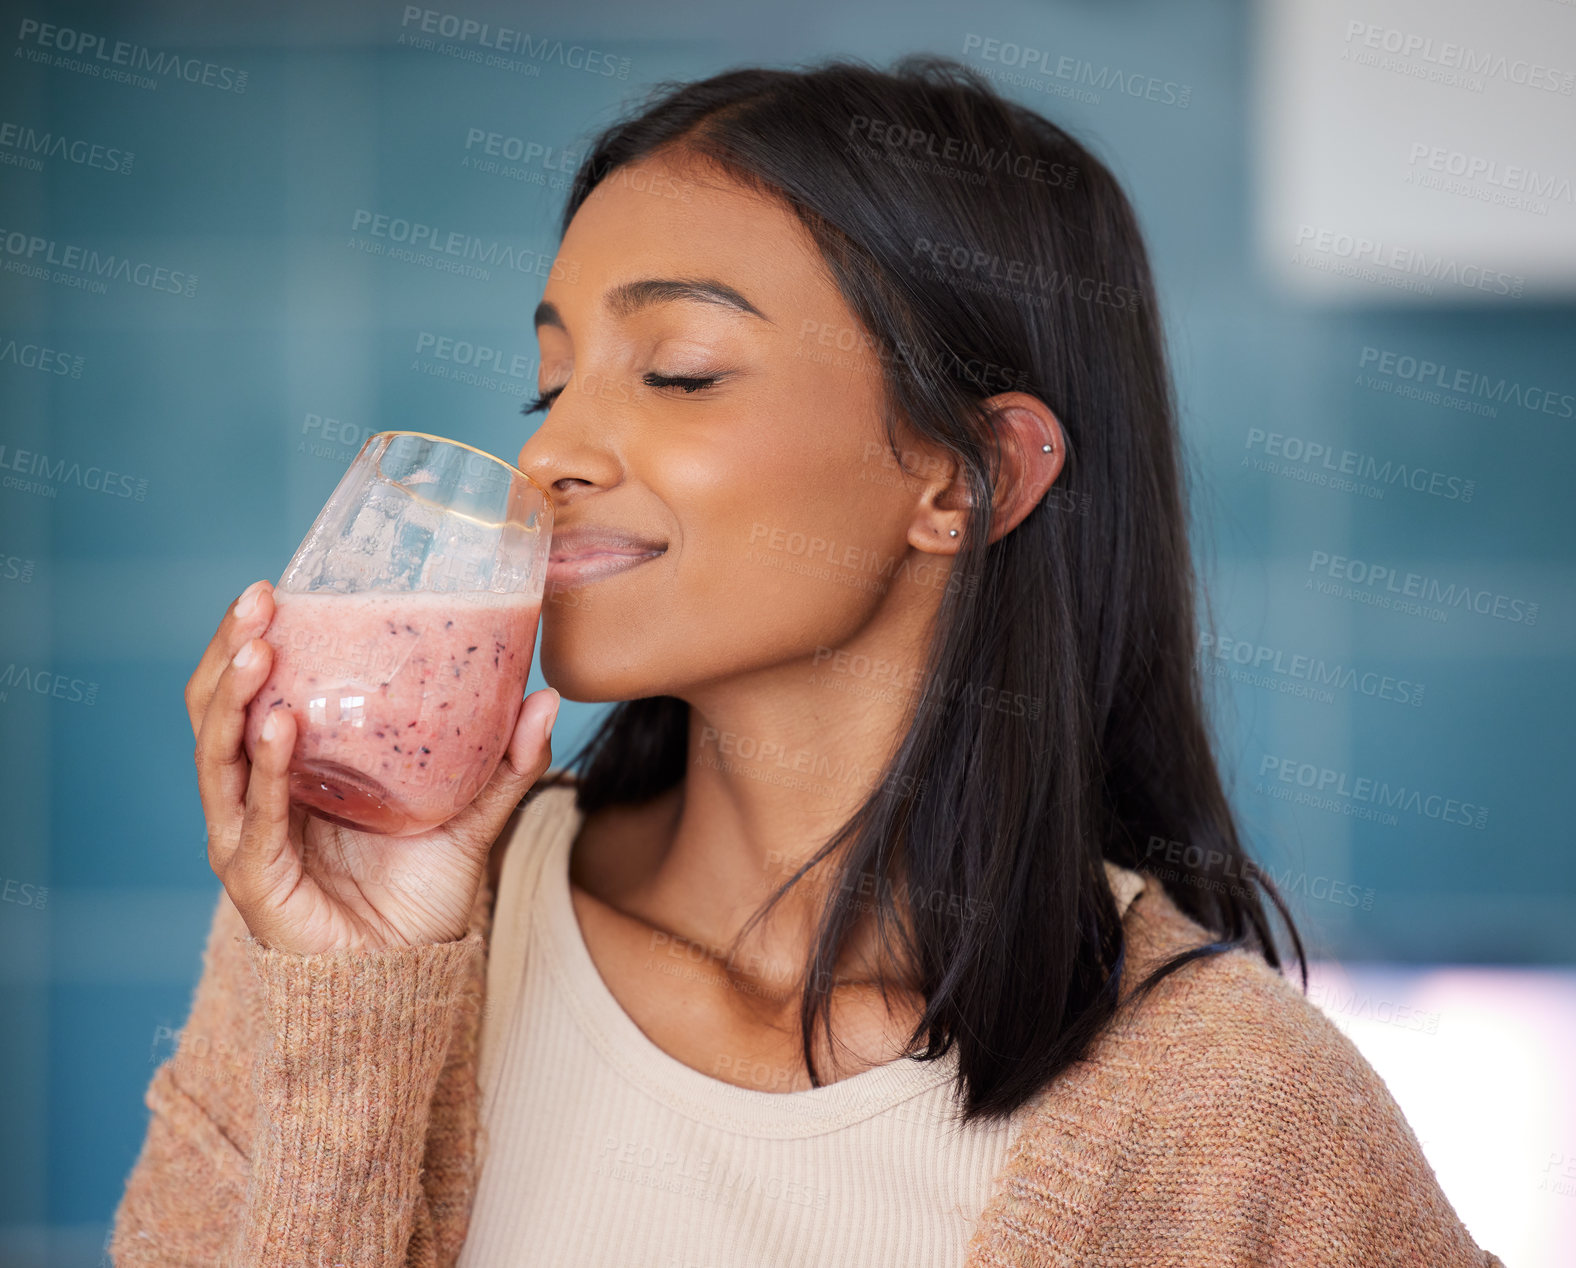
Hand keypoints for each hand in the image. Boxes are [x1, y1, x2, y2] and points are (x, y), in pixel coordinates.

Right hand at [186, 578, 558, 954]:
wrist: (406, 982)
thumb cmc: (421, 897)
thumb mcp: (470, 817)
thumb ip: (505, 764)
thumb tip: (545, 696)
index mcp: (296, 768)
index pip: (257, 689)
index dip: (258, 638)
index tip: (279, 585)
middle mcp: (260, 793)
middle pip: (221, 708)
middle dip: (232, 649)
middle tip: (258, 598)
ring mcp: (248, 833)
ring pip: (219, 751)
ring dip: (233, 694)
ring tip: (258, 648)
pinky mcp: (255, 876)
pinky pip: (253, 814)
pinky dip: (264, 767)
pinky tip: (280, 725)